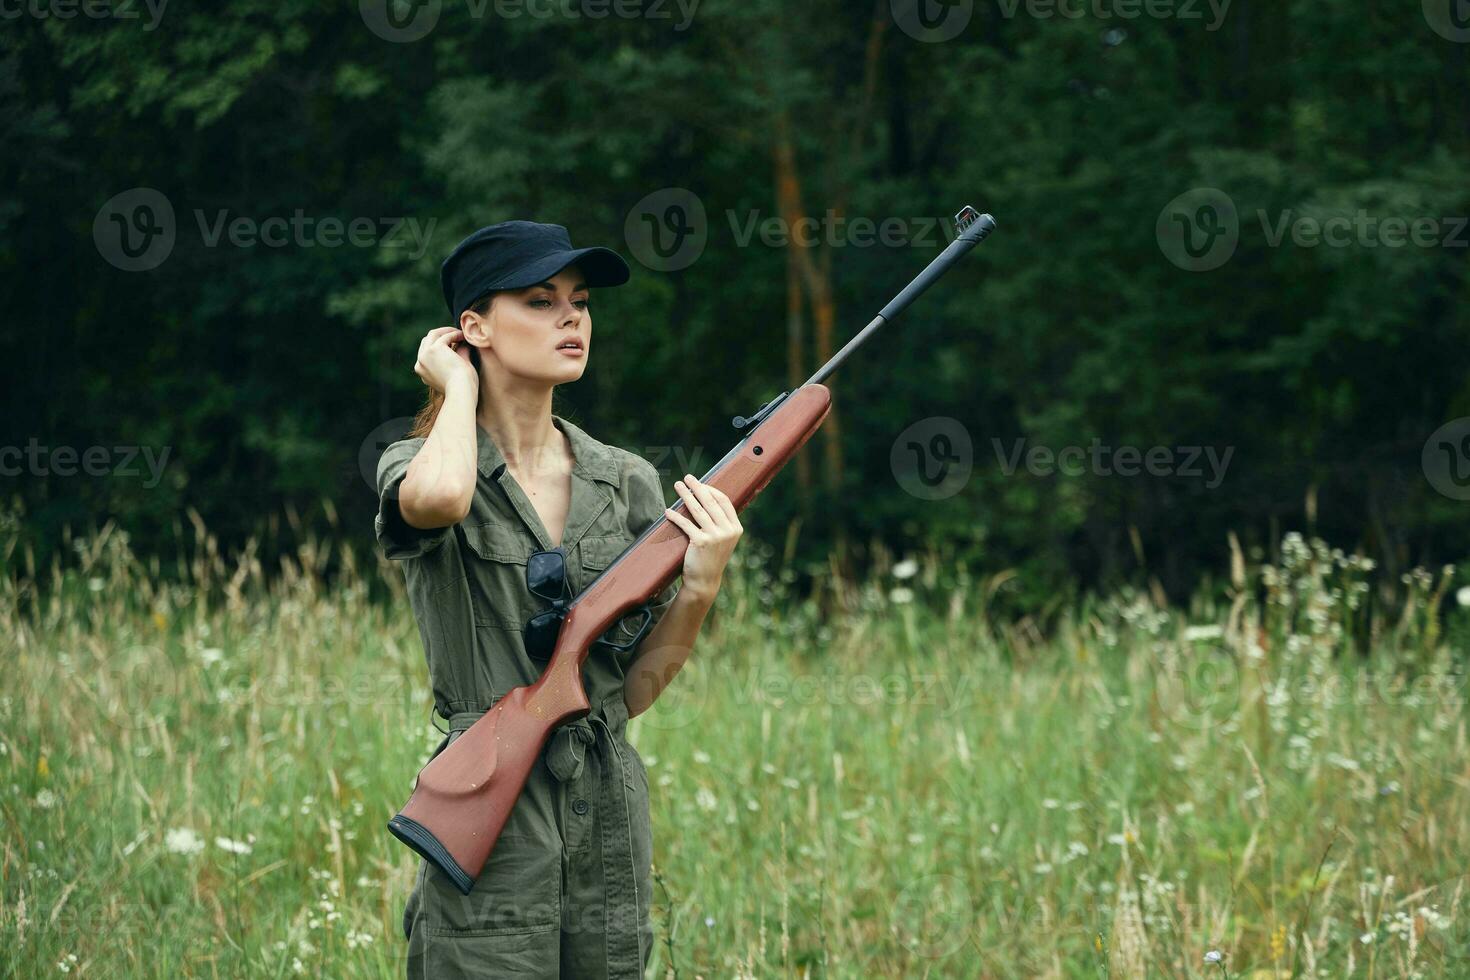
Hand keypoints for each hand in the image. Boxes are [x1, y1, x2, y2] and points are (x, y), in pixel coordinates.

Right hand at [414, 326, 477, 395]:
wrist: (461, 391)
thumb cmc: (463, 387)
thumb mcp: (456, 371)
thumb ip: (456, 357)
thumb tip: (463, 343)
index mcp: (423, 372)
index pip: (426, 352)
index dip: (439, 345)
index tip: (453, 343)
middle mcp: (420, 363)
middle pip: (427, 341)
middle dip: (441, 336)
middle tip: (456, 335)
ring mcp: (425, 355)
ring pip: (433, 335)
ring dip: (447, 332)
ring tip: (461, 334)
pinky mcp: (434, 349)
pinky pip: (444, 336)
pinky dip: (454, 334)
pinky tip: (463, 336)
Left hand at [663, 473, 741, 598]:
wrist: (705, 581)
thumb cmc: (710, 558)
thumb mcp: (722, 540)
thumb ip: (720, 522)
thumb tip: (706, 499)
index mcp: (735, 528)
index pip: (724, 501)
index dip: (711, 489)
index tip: (700, 483)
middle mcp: (728, 531)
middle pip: (710, 502)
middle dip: (697, 487)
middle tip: (687, 478)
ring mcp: (716, 537)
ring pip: (698, 509)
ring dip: (686, 495)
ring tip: (678, 486)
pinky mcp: (701, 542)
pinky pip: (686, 524)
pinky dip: (676, 516)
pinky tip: (668, 511)